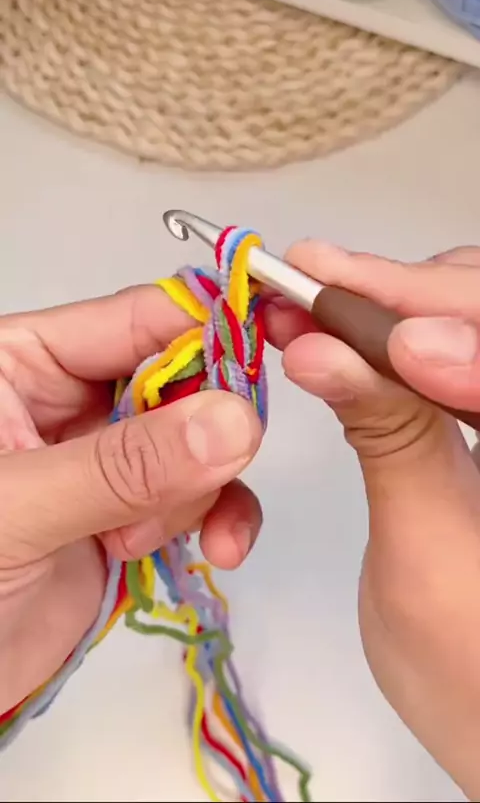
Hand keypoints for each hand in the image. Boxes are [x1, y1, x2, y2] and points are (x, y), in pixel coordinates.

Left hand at [0, 286, 261, 713]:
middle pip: (183, 377)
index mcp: (27, 361)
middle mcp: (73, 398)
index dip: (209, 330)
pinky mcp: (131, 512)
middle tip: (210, 472)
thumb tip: (234, 422)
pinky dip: (219, 520)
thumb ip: (122, 465)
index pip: (137, 318)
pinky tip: (220, 550)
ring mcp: (106, 458)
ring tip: (138, 541)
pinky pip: (200, 497)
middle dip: (204, 431)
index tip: (269, 360)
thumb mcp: (18, 508)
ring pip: (200, 441)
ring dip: (198, 490)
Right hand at [266, 242, 479, 800]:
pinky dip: (391, 335)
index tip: (367, 320)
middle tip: (313, 284)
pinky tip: (341, 325)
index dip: (456, 328)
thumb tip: (322, 348)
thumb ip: (387, 441)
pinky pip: (450, 351)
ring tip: (311, 298)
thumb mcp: (423, 561)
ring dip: (393, 302)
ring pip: (473, 315)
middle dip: (412, 296)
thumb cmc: (469, 677)